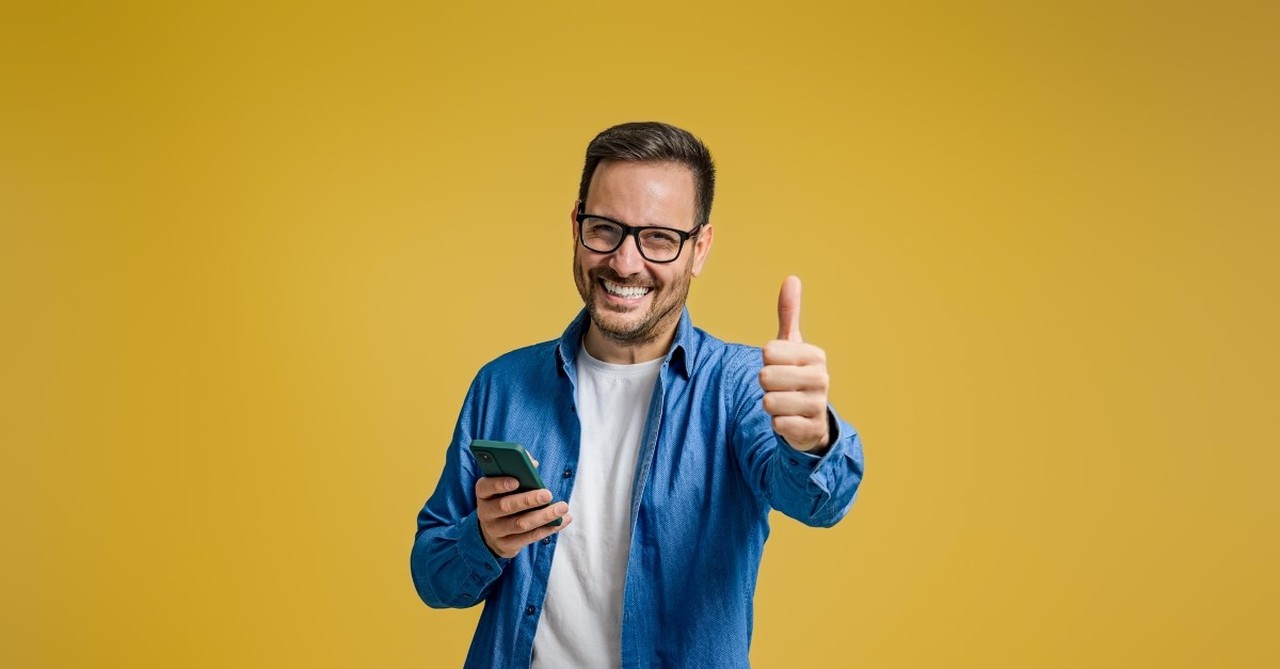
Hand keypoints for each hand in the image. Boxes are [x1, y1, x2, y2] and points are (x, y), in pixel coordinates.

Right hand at [475, 475, 571, 558]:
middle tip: (547, 494)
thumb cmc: (505, 499)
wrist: (493, 533)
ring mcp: (495, 531)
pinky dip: (548, 528)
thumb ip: (517, 470)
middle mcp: (486, 513)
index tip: (516, 480)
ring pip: (520, 524)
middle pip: (505, 506)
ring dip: (543, 516)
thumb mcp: (505, 485)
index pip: (485, 487)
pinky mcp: (507, 545)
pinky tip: (563, 520)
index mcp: (483, 494)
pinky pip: (530, 538)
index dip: (499, 484)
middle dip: (528, 500)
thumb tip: (533, 462)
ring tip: (562, 507)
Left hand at [760, 276, 830, 451]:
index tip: (780, 366)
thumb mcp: (792, 346)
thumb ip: (789, 314)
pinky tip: (790, 421)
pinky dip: (777, 424)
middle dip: (766, 385)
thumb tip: (791, 278)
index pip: (768, 352)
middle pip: (766, 377)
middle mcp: (821, 378)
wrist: (811, 419)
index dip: (767, 362)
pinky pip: (777, 424)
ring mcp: (819, 405)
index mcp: (815, 355)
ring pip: (769, 402)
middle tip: (780, 388)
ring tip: (784, 404)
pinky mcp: (812, 430)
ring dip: (770, 405)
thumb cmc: (796, 376)